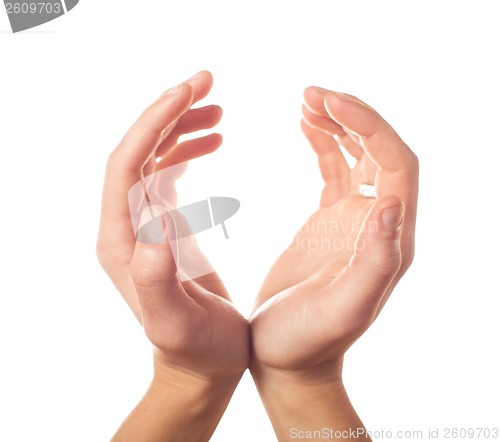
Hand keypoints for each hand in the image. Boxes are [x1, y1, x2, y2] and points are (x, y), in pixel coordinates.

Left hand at [97, 71, 248, 440]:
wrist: (200, 362)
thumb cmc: (194, 348)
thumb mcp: (174, 322)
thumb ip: (156, 279)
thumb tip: (155, 225)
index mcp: (121, 242)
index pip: (126, 165)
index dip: (153, 122)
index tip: (188, 91)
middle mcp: (125, 227)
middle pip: (137, 151)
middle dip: (168, 111)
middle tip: (206, 81)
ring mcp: (143, 224)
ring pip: (153, 157)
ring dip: (180, 126)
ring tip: (217, 108)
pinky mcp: (163, 226)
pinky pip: (167, 173)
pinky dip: (188, 149)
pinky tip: (212, 139)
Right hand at [250, 88, 417, 439]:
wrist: (283, 353)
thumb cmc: (307, 340)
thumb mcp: (342, 310)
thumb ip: (374, 261)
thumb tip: (391, 200)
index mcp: (390, 240)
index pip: (395, 163)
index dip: (368, 126)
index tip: (328, 103)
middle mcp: (379, 225)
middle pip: (380, 151)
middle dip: (352, 115)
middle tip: (313, 92)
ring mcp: (354, 221)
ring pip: (359, 156)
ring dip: (337, 123)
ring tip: (306, 101)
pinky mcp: (330, 221)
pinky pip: (336, 170)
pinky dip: (323, 143)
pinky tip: (306, 126)